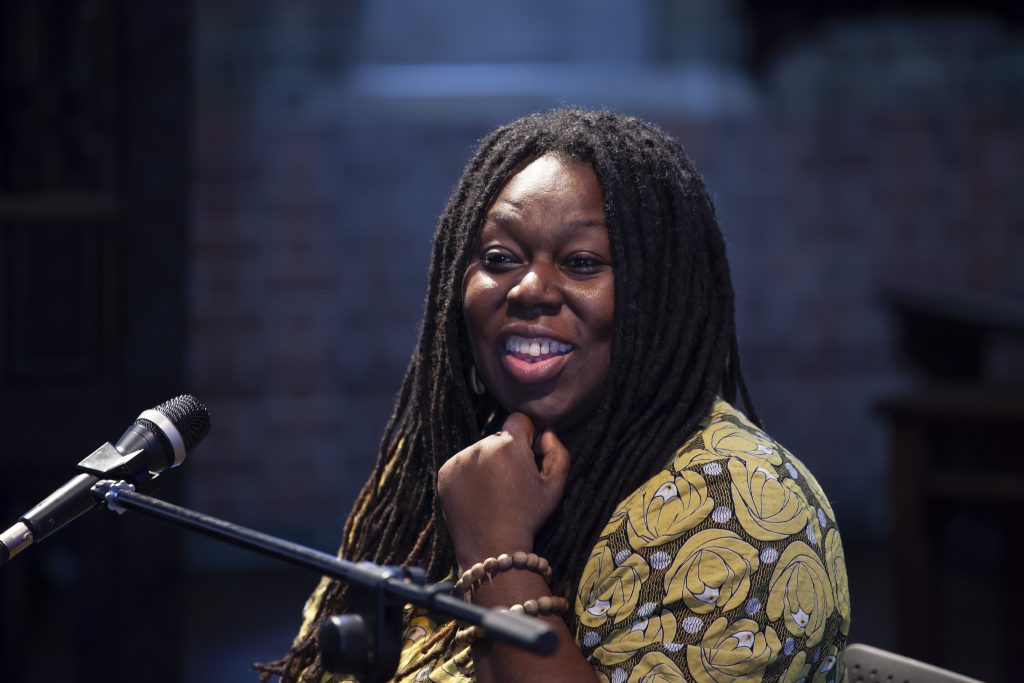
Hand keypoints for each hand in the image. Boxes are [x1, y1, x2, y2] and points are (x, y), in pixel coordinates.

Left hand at [437, 413, 569, 568]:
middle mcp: (481, 446)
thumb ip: (558, 453)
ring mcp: (460, 459)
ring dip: (487, 463)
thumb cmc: (527, 517)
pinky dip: (470, 475)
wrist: (492, 548)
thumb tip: (545, 434)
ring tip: (494, 493)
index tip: (528, 458)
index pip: (519, 420)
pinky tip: (478, 496)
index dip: (527, 437)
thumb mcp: (554, 488)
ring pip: (480, 451)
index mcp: (509, 445)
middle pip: (499, 437)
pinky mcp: (445, 473)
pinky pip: (462, 464)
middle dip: (507, 453)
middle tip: (512, 483)